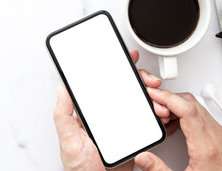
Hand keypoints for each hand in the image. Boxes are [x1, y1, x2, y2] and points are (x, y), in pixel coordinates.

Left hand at [53, 50, 169, 170]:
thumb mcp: (69, 141)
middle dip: (140, 81)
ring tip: (157, 100)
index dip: (117, 70)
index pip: (104, 85)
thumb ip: (64, 116)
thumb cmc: (80, 168)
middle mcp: (107, 116)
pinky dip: (155, 114)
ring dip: (151, 97)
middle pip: (125, 91)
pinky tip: (159, 111)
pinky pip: (146, 121)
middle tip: (150, 82)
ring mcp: (120, 125)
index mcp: (91, 113)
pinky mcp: (132, 136)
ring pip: (138, 103)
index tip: (128, 60)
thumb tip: (61, 89)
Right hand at [134, 88, 221, 170]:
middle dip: (169, 100)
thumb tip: (142, 158)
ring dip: (177, 106)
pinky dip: (185, 114)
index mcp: (206, 147)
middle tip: (154, 108)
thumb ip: (159, 169)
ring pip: (196, 107)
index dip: (168, 98)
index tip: (154, 95)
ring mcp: (220, 135)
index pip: (187, 110)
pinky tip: (174, 125)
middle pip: (191, 103)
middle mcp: (216, 137)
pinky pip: (201, 116)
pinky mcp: (219, 136)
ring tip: (162, 118)